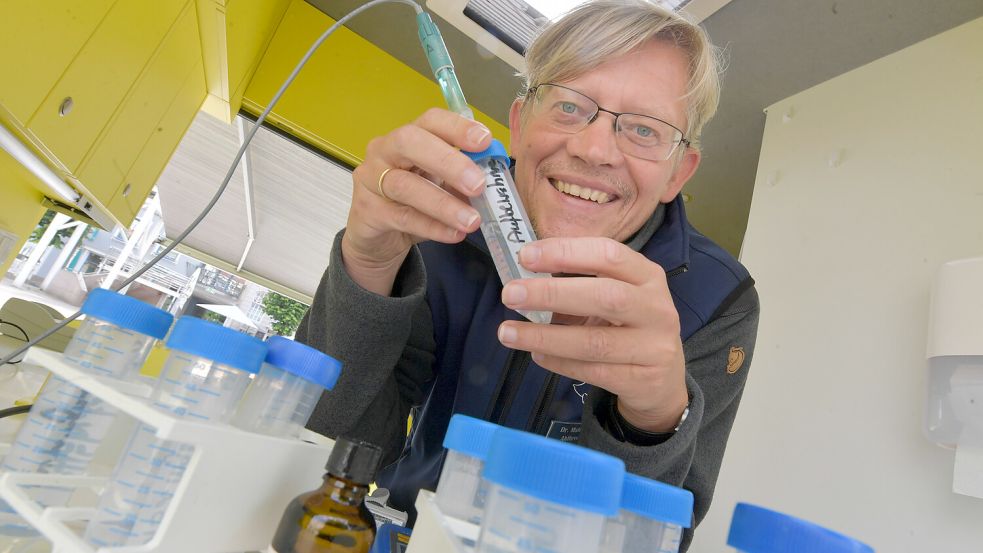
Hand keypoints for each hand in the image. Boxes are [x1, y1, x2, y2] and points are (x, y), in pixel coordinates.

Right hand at [343, 109, 491, 294]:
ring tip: (472, 221)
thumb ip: (462, 177)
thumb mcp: (439, 185)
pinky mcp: (366, 211)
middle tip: (478, 184)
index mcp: (407, 137)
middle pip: (410, 142)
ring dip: (443, 203)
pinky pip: (401, 217)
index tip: (485, 141)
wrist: (376, 237)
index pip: (430, 121)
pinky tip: (455, 234)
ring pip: (404, 186)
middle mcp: (384, 151)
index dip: (457, 127)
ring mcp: (370, 180)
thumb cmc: (412, 203)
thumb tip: (494, 177)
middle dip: (448, 161)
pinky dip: (432, 227)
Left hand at [496, 237, 687, 431]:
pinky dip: (559, 362)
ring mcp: (654, 347)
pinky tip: (535, 354)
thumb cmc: (627, 326)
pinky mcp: (643, 381)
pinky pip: (593, 371)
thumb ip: (580, 282)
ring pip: (595, 341)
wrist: (662, 381)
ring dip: (545, 336)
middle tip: (510, 294)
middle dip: (552, 293)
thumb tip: (525, 274)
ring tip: (507, 332)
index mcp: (647, 275)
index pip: (609, 254)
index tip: (526, 256)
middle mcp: (656, 308)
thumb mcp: (616, 295)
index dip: (566, 252)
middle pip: (604, 296)